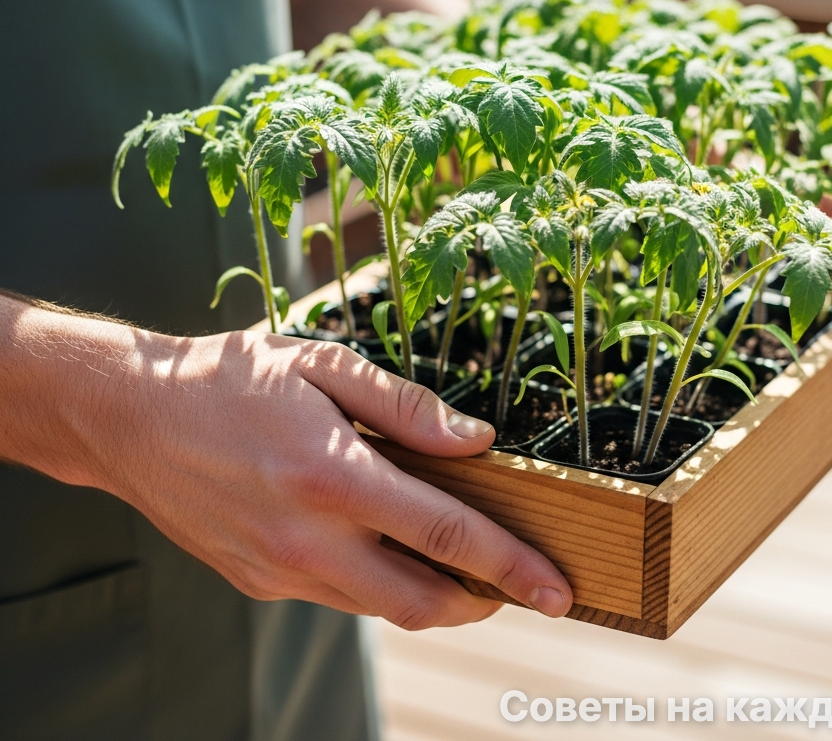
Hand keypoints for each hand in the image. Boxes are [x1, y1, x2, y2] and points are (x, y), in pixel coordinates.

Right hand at [0, 297, 571, 628]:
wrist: (131, 417)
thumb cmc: (234, 378)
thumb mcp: (324, 365)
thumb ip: (406, 408)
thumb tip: (476, 443)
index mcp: (333, 476)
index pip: (446, 535)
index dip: (511, 564)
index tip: (557, 588)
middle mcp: (307, 538)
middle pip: (422, 602)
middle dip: (485, 603)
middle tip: (522, 587)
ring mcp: (279, 571)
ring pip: (381, 610)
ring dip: (435, 599)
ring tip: (466, 569)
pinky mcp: (256, 582)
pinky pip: (338, 598)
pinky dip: (379, 585)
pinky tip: (387, 549)